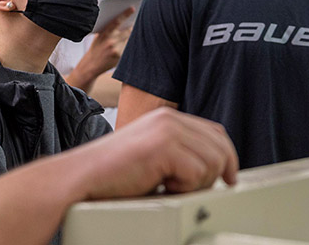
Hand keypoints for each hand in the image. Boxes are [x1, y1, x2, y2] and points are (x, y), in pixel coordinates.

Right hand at [71, 108, 238, 197]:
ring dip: (194, 184)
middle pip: (220, 147)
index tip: (228, 178)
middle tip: (188, 190)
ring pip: (213, 162)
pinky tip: (160, 186)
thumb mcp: (151, 157)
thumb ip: (177, 153)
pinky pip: (197, 173)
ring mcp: (168, 130)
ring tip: (167, 187)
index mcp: (168, 118)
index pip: (215, 133)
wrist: (79, 179)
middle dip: (213, 175)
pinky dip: (183, 188)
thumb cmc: (111, 177)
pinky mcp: (164, 146)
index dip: (227, 157)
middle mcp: (170, 118)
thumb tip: (213, 168)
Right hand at [77, 8, 133, 77]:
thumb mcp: (99, 37)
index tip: (133, 8)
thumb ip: (109, 29)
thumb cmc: (96, 48)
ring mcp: (116, 49)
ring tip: (140, 30)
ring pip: (130, 39)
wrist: (91, 65)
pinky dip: (131, 44)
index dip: (125, 14)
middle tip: (140, 20)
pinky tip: (135, 42)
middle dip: (134, 26)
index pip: (116, 21)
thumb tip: (123, 20)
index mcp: (104, 34)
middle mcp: (110, 41)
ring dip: (134, 35)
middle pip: (128, 30)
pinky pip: (129, 47)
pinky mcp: (120, 56)